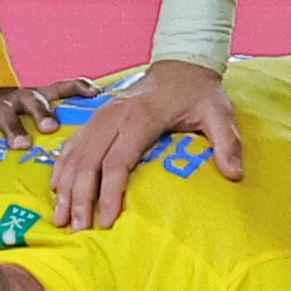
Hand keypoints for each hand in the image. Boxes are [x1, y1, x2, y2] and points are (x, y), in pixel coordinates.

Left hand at [0, 78, 102, 194]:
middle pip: (2, 115)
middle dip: (11, 128)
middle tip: (21, 144)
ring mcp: (18, 98)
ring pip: (31, 99)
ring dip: (42, 111)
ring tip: (52, 126)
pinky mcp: (39, 91)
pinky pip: (59, 87)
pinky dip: (74, 87)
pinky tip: (92, 91)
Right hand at [48, 59, 243, 229]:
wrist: (182, 62)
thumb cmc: (199, 92)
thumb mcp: (219, 113)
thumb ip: (227, 143)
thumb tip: (234, 174)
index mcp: (142, 117)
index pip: (118, 161)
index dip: (110, 193)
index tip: (106, 220)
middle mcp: (115, 115)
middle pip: (89, 160)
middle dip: (80, 196)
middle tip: (75, 227)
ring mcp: (102, 113)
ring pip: (76, 152)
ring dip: (65, 185)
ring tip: (58, 216)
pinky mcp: (97, 115)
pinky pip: (73, 142)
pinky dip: (62, 165)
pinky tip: (56, 187)